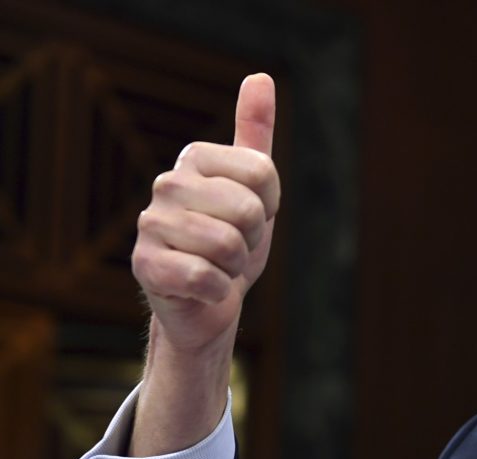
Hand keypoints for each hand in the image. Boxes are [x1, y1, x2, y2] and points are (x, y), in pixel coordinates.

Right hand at [132, 73, 278, 349]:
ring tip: (219, 265)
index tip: (252, 217)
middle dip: (253, 239)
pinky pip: (206, 277)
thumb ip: (256, 134)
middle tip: (234, 248)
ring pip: (227, 245)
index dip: (270, 206)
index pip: (264, 172)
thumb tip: (260, 77)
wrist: (207, 302)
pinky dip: (219, 291)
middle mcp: (167, 183)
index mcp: (195, 157)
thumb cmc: (234, 241)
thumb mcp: (256, 189)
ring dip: (235, 266)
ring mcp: (150, 223)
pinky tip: (205, 289)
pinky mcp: (144, 266)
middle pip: (248, 209)